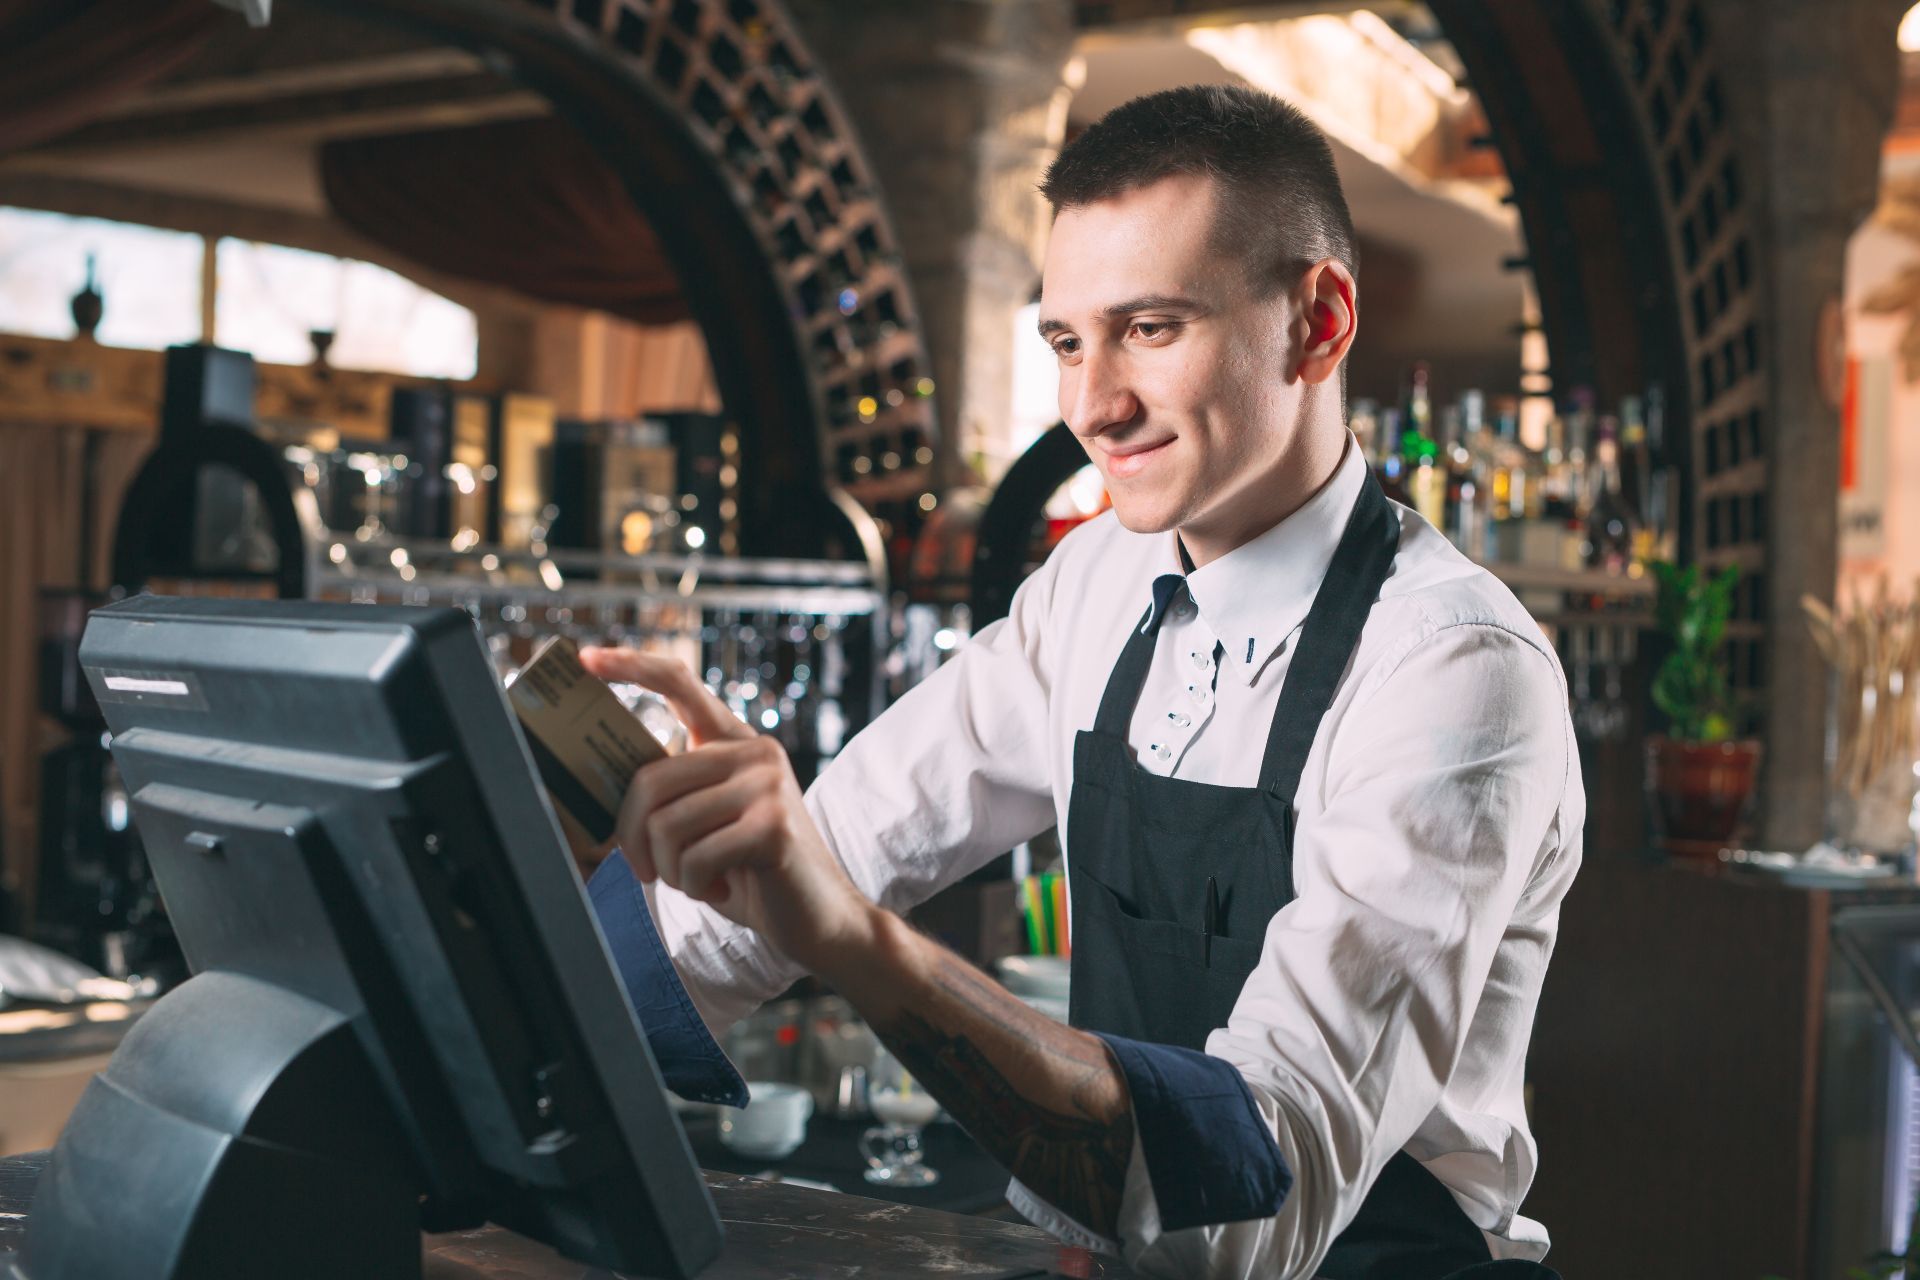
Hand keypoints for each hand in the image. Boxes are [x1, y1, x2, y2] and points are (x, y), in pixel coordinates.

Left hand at [577, 646, 876, 969]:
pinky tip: (722, 889)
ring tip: (701, 880)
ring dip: (669, 871)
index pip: (680, 684)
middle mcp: (754, 752)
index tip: (587, 658)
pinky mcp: (772, 825)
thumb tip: (604, 789)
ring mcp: (767, 784)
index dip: (631, 667)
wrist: (819, 917)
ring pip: (665, 826)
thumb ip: (675, 794)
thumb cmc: (752, 872)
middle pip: (648, 781)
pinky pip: (694, 858)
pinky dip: (695, 887)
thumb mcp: (708, 821)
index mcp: (734, 742)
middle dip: (632, 840)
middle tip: (647, 872)